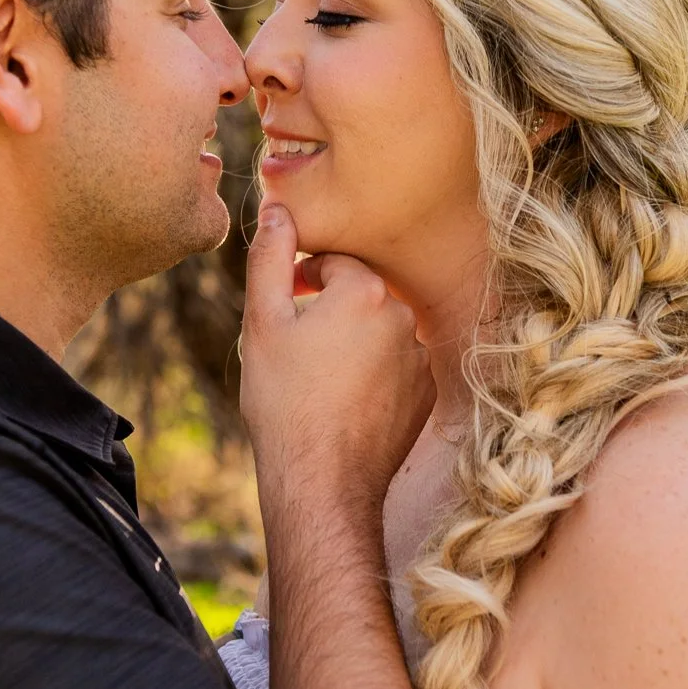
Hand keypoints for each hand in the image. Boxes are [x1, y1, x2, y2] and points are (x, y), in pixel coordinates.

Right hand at [240, 201, 434, 521]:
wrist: (322, 481)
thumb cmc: (284, 401)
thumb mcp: (263, 322)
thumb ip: (271, 257)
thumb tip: (277, 207)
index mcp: (365, 289)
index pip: (331, 263)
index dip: (300, 284)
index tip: (283, 313)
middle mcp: (403, 317)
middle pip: (358, 295)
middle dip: (328, 312)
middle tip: (296, 350)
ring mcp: (419, 358)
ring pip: (376, 332)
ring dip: (351, 342)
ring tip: (318, 380)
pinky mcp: (425, 393)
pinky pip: (394, 366)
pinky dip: (372, 374)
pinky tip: (343, 401)